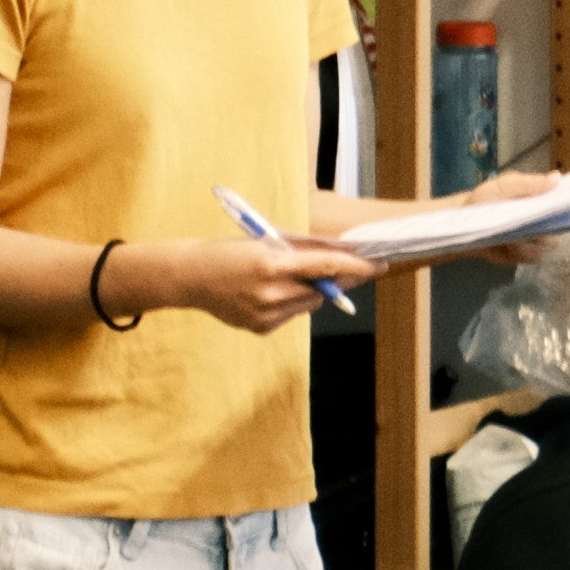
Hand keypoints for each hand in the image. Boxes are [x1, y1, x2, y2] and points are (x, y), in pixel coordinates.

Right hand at [138, 236, 375, 338]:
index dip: (356, 266)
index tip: (378, 265)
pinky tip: (268, 293)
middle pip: (323, 290)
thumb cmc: (231, 252)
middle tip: (355, 270)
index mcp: (272, 263)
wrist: (191, 277)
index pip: (326, 266)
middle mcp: (270, 292)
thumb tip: (341, 252)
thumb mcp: (267, 240)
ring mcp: (265, 314)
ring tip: (288, 277)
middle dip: (339, 279)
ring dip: (312, 291)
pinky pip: (291, 315)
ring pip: (310, 304)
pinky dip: (290, 303)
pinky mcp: (260, 328)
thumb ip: (305, 249)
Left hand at [455, 170, 557, 266]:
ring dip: (532, 240)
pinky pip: (533, 256)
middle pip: (559, 226)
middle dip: (548, 227)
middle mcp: (543, 219)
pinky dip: (522, 251)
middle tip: (532, 223)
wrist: (463, 222)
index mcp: (542, 198)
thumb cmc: (485, 198)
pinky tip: (509, 244)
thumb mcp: (504, 185)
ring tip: (513, 235)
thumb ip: (529, 183)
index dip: (569, 203)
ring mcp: (535, 238)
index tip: (565, 204)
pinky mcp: (524, 254)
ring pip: (547, 244)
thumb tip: (558, 177)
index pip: (564, 200)